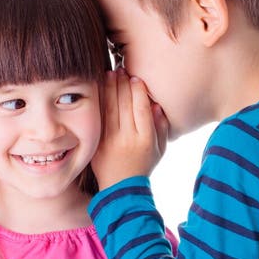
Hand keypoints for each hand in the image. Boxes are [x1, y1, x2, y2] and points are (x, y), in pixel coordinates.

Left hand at [91, 68, 168, 190]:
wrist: (121, 189)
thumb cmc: (143, 167)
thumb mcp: (160, 149)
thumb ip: (161, 127)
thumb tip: (156, 105)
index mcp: (145, 139)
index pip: (141, 108)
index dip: (138, 90)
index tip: (136, 78)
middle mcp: (127, 139)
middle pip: (125, 104)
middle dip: (123, 84)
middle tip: (121, 68)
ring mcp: (110, 141)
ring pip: (110, 108)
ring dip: (110, 88)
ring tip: (111, 73)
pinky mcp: (98, 143)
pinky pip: (99, 118)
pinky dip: (99, 102)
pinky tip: (99, 89)